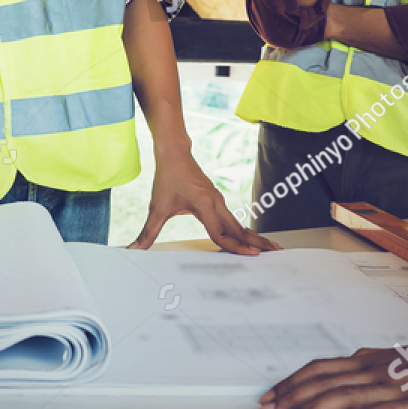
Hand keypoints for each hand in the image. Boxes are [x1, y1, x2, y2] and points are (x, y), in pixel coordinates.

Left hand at [128, 147, 280, 254]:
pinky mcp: (218, 200)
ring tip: (270, 248)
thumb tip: (133, 250)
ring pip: (239, 223)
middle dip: (256, 242)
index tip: (252, 256)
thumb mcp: (156, 208)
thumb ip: (147, 233)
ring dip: (254, 236)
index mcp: (205, 206)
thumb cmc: (167, 178)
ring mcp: (219, 201)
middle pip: (239, 228)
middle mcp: (216, 203)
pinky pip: (234, 218)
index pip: (222, 233)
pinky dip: (245, 229)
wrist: (175, 152)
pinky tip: (250, 237)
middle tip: (274, 254)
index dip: (236, 247)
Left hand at [255, 345, 407, 408]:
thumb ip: (371, 368)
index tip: (272, 396)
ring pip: (344, 396)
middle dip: (292, 397)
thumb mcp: (398, 364)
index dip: (293, 382)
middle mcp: (377, 370)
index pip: (322, 369)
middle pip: (324, 381)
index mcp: (371, 361)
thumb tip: (344, 369)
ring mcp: (394, 386)